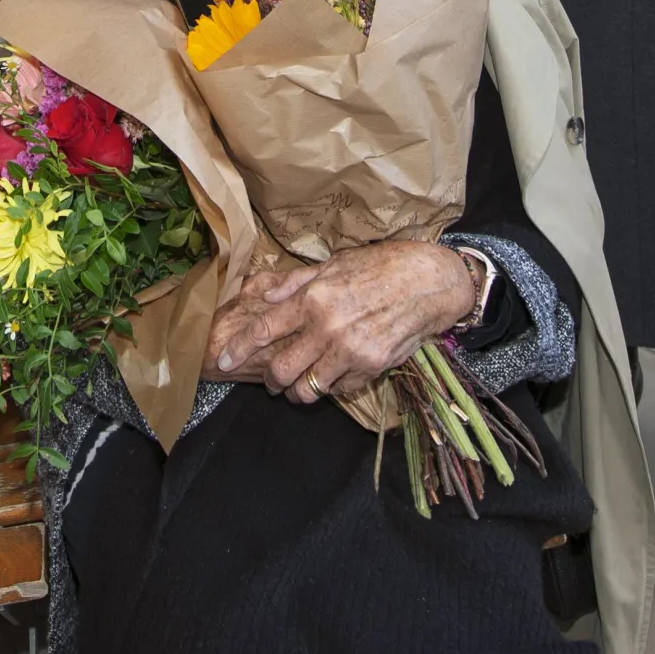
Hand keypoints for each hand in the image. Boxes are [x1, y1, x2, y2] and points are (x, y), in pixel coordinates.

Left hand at [206, 242, 476, 402]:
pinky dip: (331, 387)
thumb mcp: (335, 263)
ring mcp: (350, 352)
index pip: (264, 329)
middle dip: (270, 380)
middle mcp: (328, 328)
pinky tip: (334, 374)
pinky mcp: (371, 368)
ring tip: (298, 384)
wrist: (430, 281)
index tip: (224, 360)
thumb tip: (264, 294)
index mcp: (314, 298)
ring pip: (307, 389)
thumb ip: (296, 283)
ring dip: (297, 390)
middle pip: (280, 370)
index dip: (240, 348)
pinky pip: (339, 390)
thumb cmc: (382, 265)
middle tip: (271, 378)